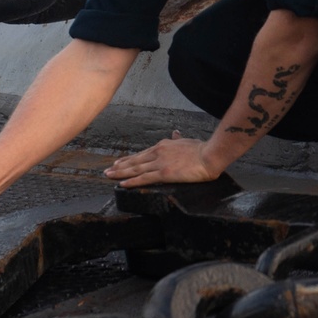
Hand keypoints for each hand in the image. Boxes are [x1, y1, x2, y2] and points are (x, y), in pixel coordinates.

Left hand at [104, 131, 219, 187]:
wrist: (209, 155)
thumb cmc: (201, 149)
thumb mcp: (186, 140)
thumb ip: (178, 139)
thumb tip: (175, 133)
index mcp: (163, 146)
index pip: (142, 154)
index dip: (129, 159)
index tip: (120, 162)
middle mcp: (158, 153)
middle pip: (135, 161)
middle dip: (120, 166)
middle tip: (108, 170)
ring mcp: (159, 163)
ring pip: (135, 169)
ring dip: (121, 173)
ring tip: (110, 176)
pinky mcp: (164, 173)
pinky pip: (144, 178)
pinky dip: (131, 181)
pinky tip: (123, 184)